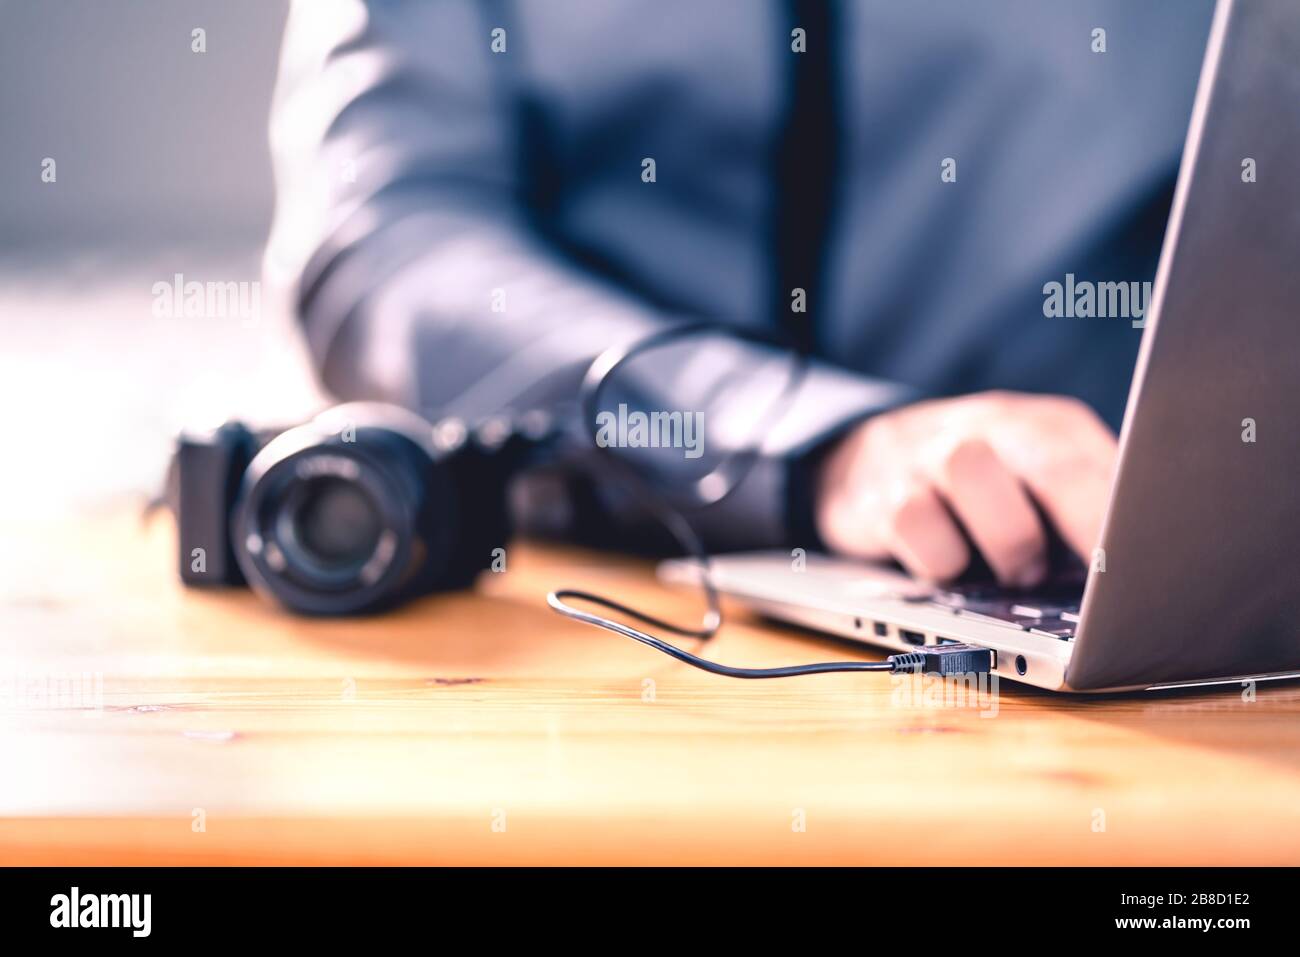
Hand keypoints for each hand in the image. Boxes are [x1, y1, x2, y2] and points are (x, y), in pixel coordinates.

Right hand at [814, 391, 1116, 587]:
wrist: (867, 462)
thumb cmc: (983, 490)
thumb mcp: (1038, 481)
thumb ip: (1086, 506)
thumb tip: (1139, 562)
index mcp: (1045, 425)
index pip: (1098, 459)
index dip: (1122, 516)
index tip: (1143, 563)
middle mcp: (988, 426)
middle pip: (1050, 459)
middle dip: (1080, 524)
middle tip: (1092, 582)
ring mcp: (928, 454)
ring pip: (970, 472)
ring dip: (1004, 541)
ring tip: (1017, 571)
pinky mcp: (879, 494)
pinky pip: (915, 523)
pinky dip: (941, 560)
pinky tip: (952, 567)